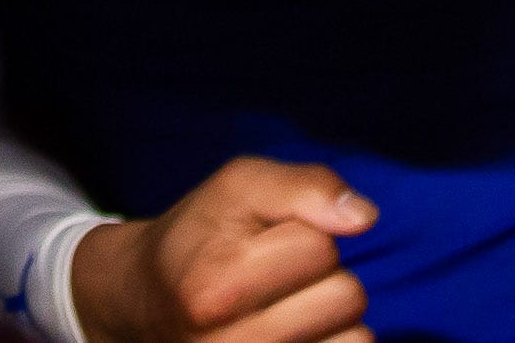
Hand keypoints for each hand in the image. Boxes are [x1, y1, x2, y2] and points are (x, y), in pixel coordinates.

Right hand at [69, 156, 375, 342]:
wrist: (148, 303)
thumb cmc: (198, 235)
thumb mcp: (235, 187)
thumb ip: (303, 186)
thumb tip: (366, 218)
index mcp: (220, 283)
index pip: (319, 247)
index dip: (303, 231)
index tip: (266, 239)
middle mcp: (235, 342)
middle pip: (347, 296)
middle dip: (323, 275)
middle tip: (277, 274)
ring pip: (358, 337)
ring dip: (334, 316)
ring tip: (288, 306)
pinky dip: (333, 341)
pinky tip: (297, 332)